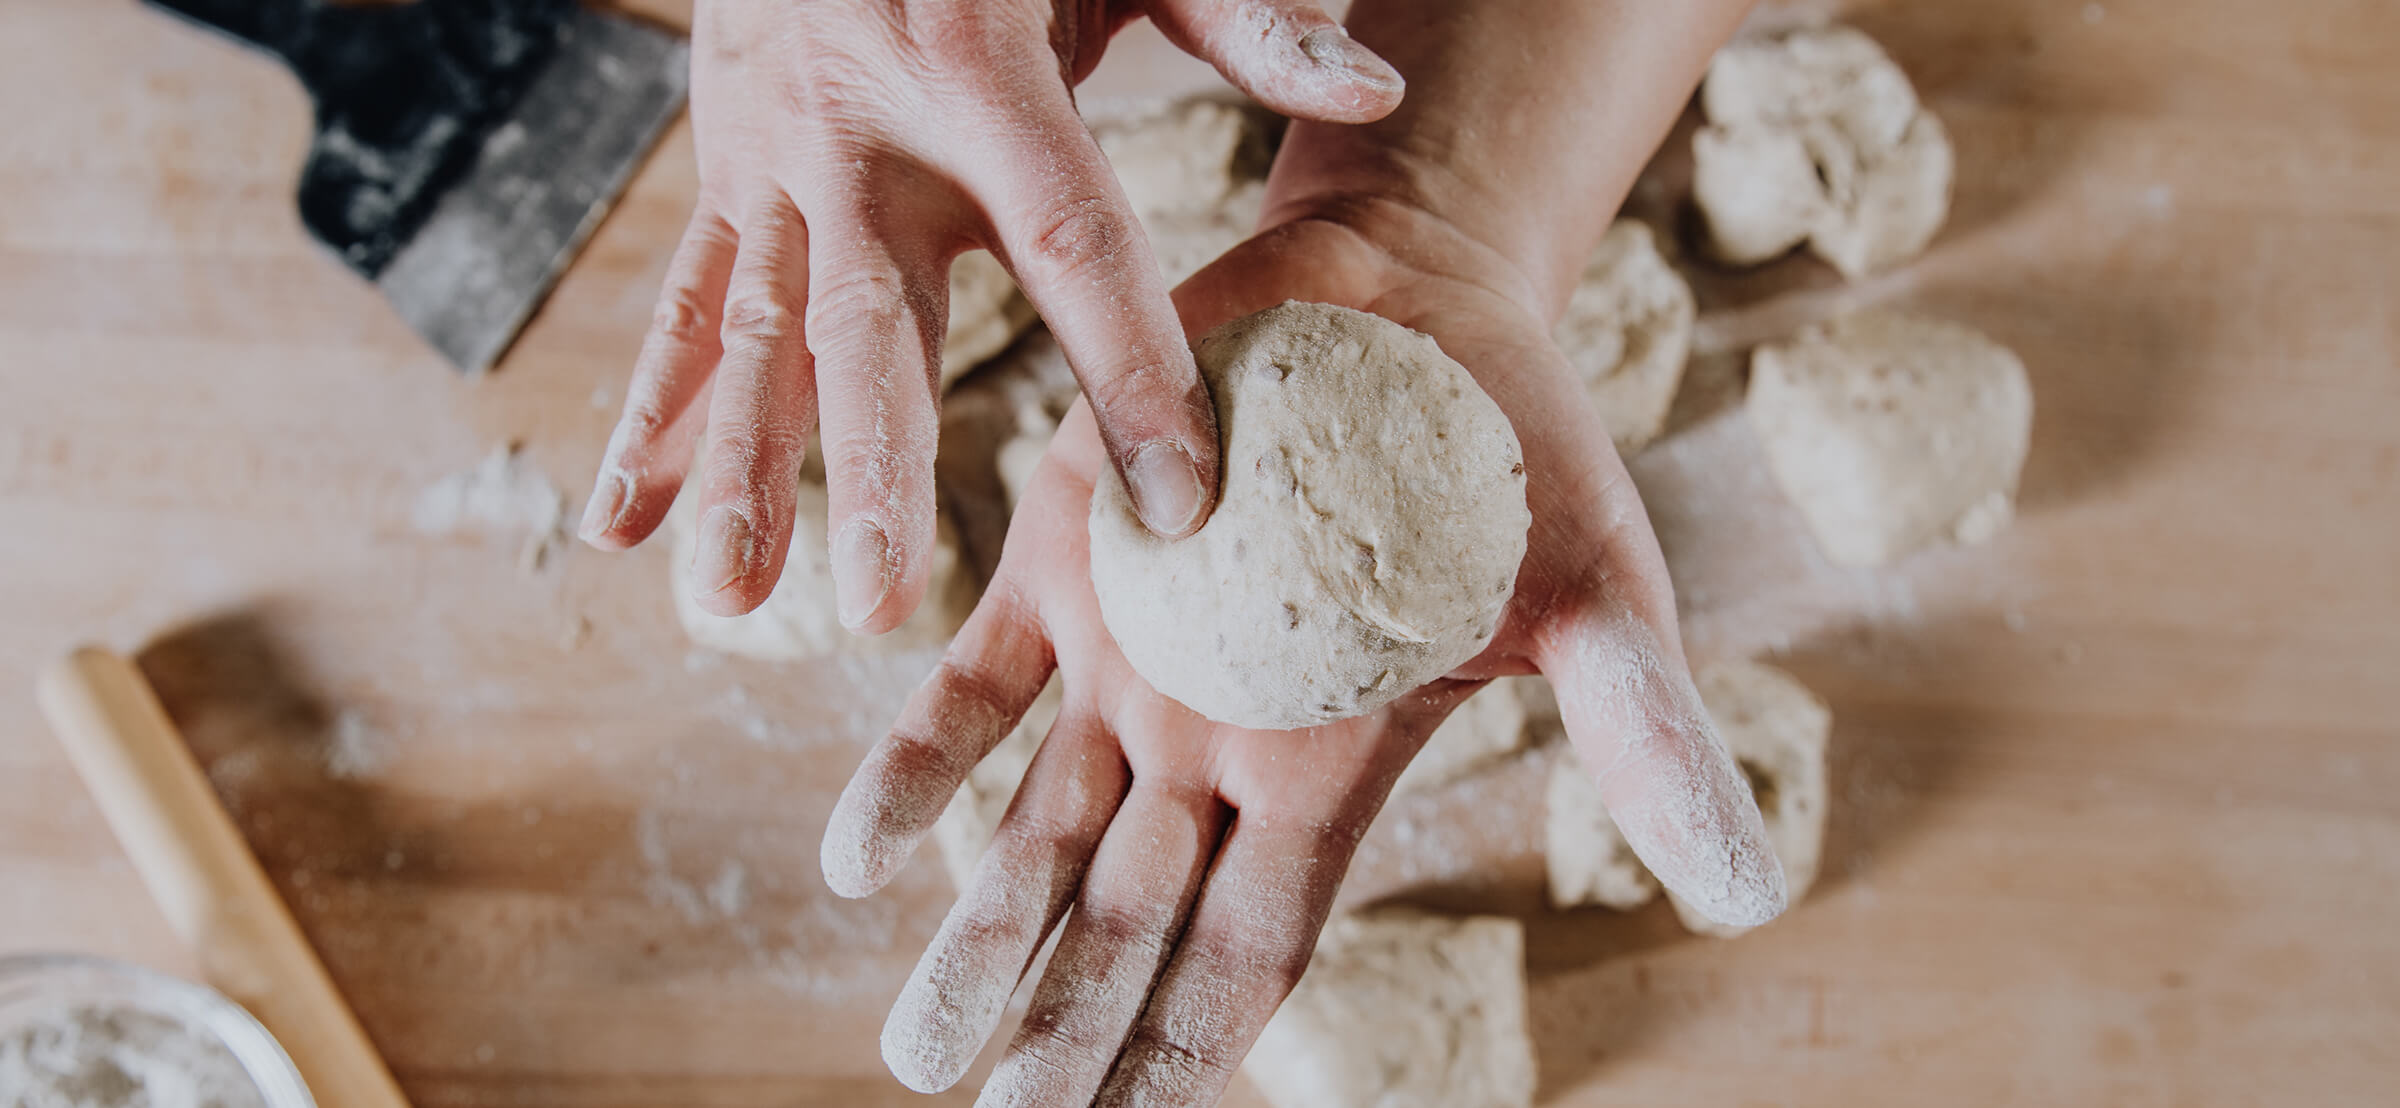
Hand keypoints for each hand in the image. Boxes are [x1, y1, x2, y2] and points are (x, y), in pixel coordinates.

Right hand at [577, 0, 1405, 632]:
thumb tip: (1369, 91)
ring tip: (725, 601)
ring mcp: (771, 156)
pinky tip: (623, 526)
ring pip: (749, 334)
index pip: (1072, 242)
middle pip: (870, 318)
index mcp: (980, 68)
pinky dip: (650, 417)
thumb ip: (1243, 15)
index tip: (1178, 503)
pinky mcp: (723, 171)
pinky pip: (682, 304)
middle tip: (878, 600)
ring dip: (735, 470)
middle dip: (871, 464)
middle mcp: (858, 127)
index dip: (1128, 373)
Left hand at [819, 204, 1784, 1105]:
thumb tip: (1755, 893)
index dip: (1189, 1049)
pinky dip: (916, 762)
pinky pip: (973, 686)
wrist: (1414, 292)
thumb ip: (1643, 738)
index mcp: (1326, 774)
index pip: (1249, 950)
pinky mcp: (1065, 567)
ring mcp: (1131, 664)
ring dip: (977, 938)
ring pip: (1038, 833)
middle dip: (1065, 1024)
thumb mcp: (1599, 598)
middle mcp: (1212, 747)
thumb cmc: (1523, 452)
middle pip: (1127, 922)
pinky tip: (854, 853)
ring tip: (917, 1054)